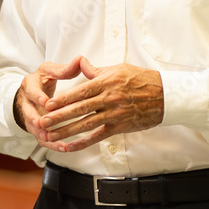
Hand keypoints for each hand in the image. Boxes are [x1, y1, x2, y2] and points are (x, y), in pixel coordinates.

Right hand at [14, 57, 82, 140]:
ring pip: (34, 128)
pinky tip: (64, 148)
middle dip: (35, 118)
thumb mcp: (50, 71)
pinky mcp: (36, 128)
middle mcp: (26, 102)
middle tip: (43, 124)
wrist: (31, 93)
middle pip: (28, 112)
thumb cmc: (43, 80)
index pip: (31, 91)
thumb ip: (65, 69)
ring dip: (44, 134)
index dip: (38, 97)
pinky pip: (42, 138)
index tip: (46, 102)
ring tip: (54, 140)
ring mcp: (30, 117)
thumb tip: (80, 60)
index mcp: (29, 85)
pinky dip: (52, 144)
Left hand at [35, 57, 163, 151]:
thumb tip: (79, 62)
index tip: (47, 104)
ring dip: (67, 131)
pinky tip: (70, 146)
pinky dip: (83, 142)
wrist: (165, 95)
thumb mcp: (117, 69)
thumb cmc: (140, 79)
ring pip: (86, 125)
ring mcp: (114, 114)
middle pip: (79, 110)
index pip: (79, 92)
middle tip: (42, 121)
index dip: (62, 100)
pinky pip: (98, 136)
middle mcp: (108, 99)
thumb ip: (95, 70)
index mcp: (105, 83)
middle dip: (59, 117)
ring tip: (51, 135)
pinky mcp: (119, 127)